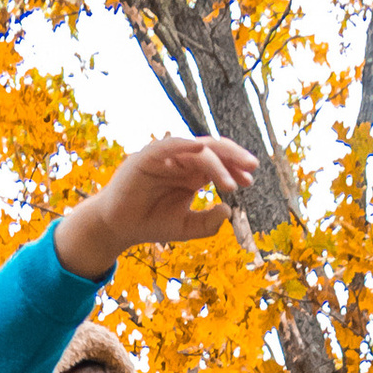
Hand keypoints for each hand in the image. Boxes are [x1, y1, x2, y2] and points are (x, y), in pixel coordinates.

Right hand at [57, 135, 260, 278]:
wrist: (120, 227)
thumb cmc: (152, 223)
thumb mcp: (186, 227)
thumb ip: (208, 222)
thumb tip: (228, 211)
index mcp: (193, 173)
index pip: (220, 163)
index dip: (236, 169)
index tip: (250, 181)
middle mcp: (181, 160)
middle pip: (213, 150)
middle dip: (234, 157)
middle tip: (252, 168)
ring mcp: (165, 156)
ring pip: (196, 149)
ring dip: (216, 162)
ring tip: (231, 183)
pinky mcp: (147, 156)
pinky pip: (169, 145)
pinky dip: (185, 145)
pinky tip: (201, 150)